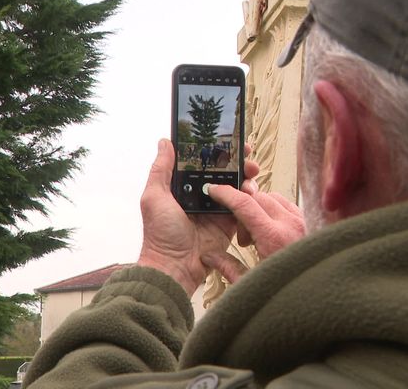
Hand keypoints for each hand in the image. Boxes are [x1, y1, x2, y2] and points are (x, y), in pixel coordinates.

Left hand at [137, 139, 242, 296]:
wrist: (175, 267)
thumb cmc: (160, 234)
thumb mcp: (154, 197)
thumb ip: (161, 169)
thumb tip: (165, 142)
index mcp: (182, 188)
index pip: (201, 163)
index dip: (215, 151)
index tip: (228, 140)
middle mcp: (200, 196)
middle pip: (223, 173)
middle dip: (237, 161)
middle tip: (246, 154)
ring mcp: (216, 210)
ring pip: (236, 187)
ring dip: (246, 177)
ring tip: (251, 172)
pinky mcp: (228, 224)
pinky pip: (243, 207)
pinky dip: (250, 198)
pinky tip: (253, 191)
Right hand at [202, 185, 305, 282]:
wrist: (317, 293)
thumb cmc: (289, 292)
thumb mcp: (253, 284)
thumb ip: (229, 268)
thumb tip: (208, 257)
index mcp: (273, 237)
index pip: (244, 204)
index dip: (225, 194)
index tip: (214, 190)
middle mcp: (289, 224)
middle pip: (256, 198)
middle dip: (242, 210)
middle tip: (243, 238)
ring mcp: (301, 221)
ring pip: (271, 198)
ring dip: (257, 209)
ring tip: (257, 237)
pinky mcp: (308, 223)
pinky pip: (285, 204)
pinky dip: (272, 211)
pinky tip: (269, 231)